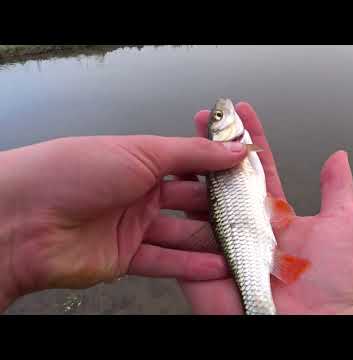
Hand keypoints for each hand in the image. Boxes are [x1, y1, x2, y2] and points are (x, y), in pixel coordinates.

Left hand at [0, 134, 247, 311]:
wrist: (24, 218)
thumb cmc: (79, 170)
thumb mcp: (142, 151)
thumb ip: (193, 155)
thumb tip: (236, 150)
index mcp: (142, 162)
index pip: (190, 167)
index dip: (218, 172)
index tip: (248, 177)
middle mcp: (139, 194)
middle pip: (188, 205)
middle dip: (218, 210)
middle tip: (251, 217)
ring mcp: (132, 227)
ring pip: (179, 236)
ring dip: (208, 243)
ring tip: (241, 248)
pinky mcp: (125, 258)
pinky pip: (163, 262)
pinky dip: (190, 267)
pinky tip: (217, 268)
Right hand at [179, 103, 352, 314]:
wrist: (314, 326)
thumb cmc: (334, 282)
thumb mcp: (342, 225)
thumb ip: (337, 189)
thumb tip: (339, 157)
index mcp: (273, 213)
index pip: (256, 167)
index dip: (249, 138)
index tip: (243, 112)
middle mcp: (245, 224)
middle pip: (222, 178)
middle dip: (210, 146)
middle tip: (202, 118)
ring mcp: (221, 243)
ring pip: (198, 201)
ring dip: (187, 172)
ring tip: (179, 141)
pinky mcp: (201, 266)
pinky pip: (181, 239)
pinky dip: (170, 215)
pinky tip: (162, 187)